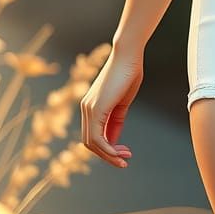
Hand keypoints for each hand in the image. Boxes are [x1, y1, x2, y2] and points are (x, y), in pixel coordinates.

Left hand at [80, 47, 143, 167]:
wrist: (129, 54)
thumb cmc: (128, 73)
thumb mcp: (123, 101)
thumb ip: (116, 120)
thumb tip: (112, 141)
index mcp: (91, 106)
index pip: (93, 135)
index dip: (108, 148)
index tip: (125, 151)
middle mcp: (85, 108)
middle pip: (90, 143)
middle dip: (107, 155)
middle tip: (125, 159)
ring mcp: (88, 109)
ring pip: (91, 143)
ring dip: (108, 155)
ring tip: (124, 159)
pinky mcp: (95, 109)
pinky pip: (96, 137)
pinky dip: (107, 149)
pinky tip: (119, 152)